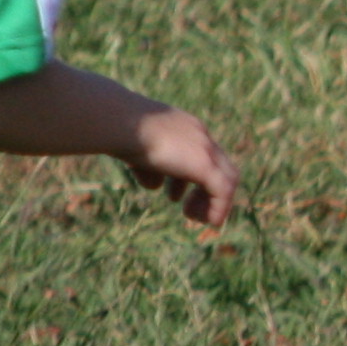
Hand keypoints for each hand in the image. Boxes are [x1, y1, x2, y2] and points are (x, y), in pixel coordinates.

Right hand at [118, 105, 237, 226]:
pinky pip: (224, 191)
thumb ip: (149, 167)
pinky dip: (219, 208)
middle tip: (188, 208)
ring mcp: (205, 148)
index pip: (198, 153)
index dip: (189, 177)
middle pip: (218, 165)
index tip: (175, 195)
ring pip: (226, 178)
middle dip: (206, 189)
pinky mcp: (205, 164)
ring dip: (212, 201)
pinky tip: (209, 222)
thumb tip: (155, 185)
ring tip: (190, 216)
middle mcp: (198, 135)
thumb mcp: (136, 151)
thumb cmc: (119, 133)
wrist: (122, 123)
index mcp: (183, 127)